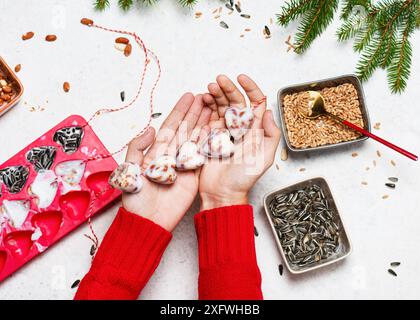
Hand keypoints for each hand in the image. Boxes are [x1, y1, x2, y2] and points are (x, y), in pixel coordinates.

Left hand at [123, 93, 210, 231]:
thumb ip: (137, 148)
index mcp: (156, 151)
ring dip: (204, 123)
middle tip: (206, 96)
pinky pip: (202, 156)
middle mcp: (171, 155)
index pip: (170, 126)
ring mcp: (183, 165)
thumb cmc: (136, 199)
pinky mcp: (193, 176)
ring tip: (213, 108)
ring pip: (196, 139)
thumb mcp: (129, 170)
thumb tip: (150, 129)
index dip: (180, 110)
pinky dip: (210, 143)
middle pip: (185, 129)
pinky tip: (216, 130)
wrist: (148, 220)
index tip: (189, 96)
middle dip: (195, 112)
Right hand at [199, 75, 280, 209]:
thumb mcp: (264, 158)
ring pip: (221, 106)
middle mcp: (240, 127)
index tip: (241, 78)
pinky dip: (206, 106)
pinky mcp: (210, 136)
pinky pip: (209, 117)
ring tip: (209, 87)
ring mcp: (225, 131)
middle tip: (219, 79)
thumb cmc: (244, 178)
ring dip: (216, 94)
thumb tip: (268, 112)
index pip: (255, 103)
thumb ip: (270, 134)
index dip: (250, 88)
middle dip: (228, 88)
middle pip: (236, 101)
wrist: (222, 192)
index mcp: (255, 130)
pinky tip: (204, 99)